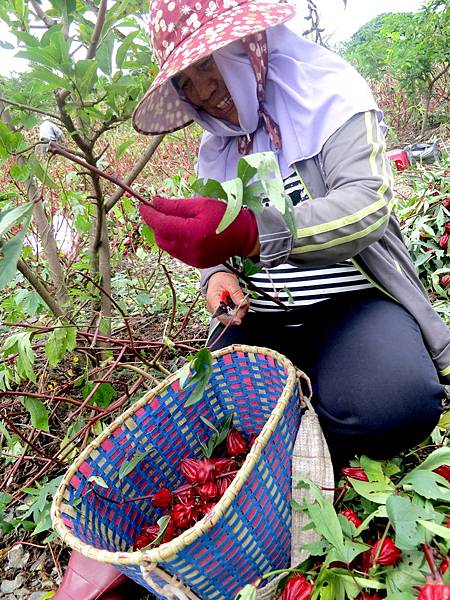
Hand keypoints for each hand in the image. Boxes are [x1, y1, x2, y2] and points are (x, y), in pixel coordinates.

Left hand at [139, 196, 257, 267]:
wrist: (244, 236)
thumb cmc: (224, 216)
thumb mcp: (200, 205)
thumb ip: (175, 206)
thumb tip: (154, 202)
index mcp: (191, 233)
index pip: (160, 225)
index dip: (149, 215)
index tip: (143, 205)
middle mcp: (189, 250)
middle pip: (160, 238)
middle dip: (156, 224)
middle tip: (159, 211)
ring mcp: (191, 259)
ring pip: (167, 246)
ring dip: (165, 233)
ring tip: (173, 221)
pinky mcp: (195, 264)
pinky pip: (176, 252)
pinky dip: (174, 242)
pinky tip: (183, 232)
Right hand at [206, 272, 248, 325]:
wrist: (218, 276)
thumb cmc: (221, 279)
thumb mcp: (230, 282)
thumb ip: (236, 293)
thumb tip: (242, 303)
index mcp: (213, 300)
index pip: (220, 315)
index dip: (230, 319)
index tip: (239, 319)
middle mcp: (214, 308)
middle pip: (227, 318)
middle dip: (238, 313)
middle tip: (244, 303)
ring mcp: (218, 310)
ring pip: (231, 317)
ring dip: (239, 311)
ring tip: (241, 299)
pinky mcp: (223, 310)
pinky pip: (231, 313)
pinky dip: (238, 309)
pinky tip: (239, 301)